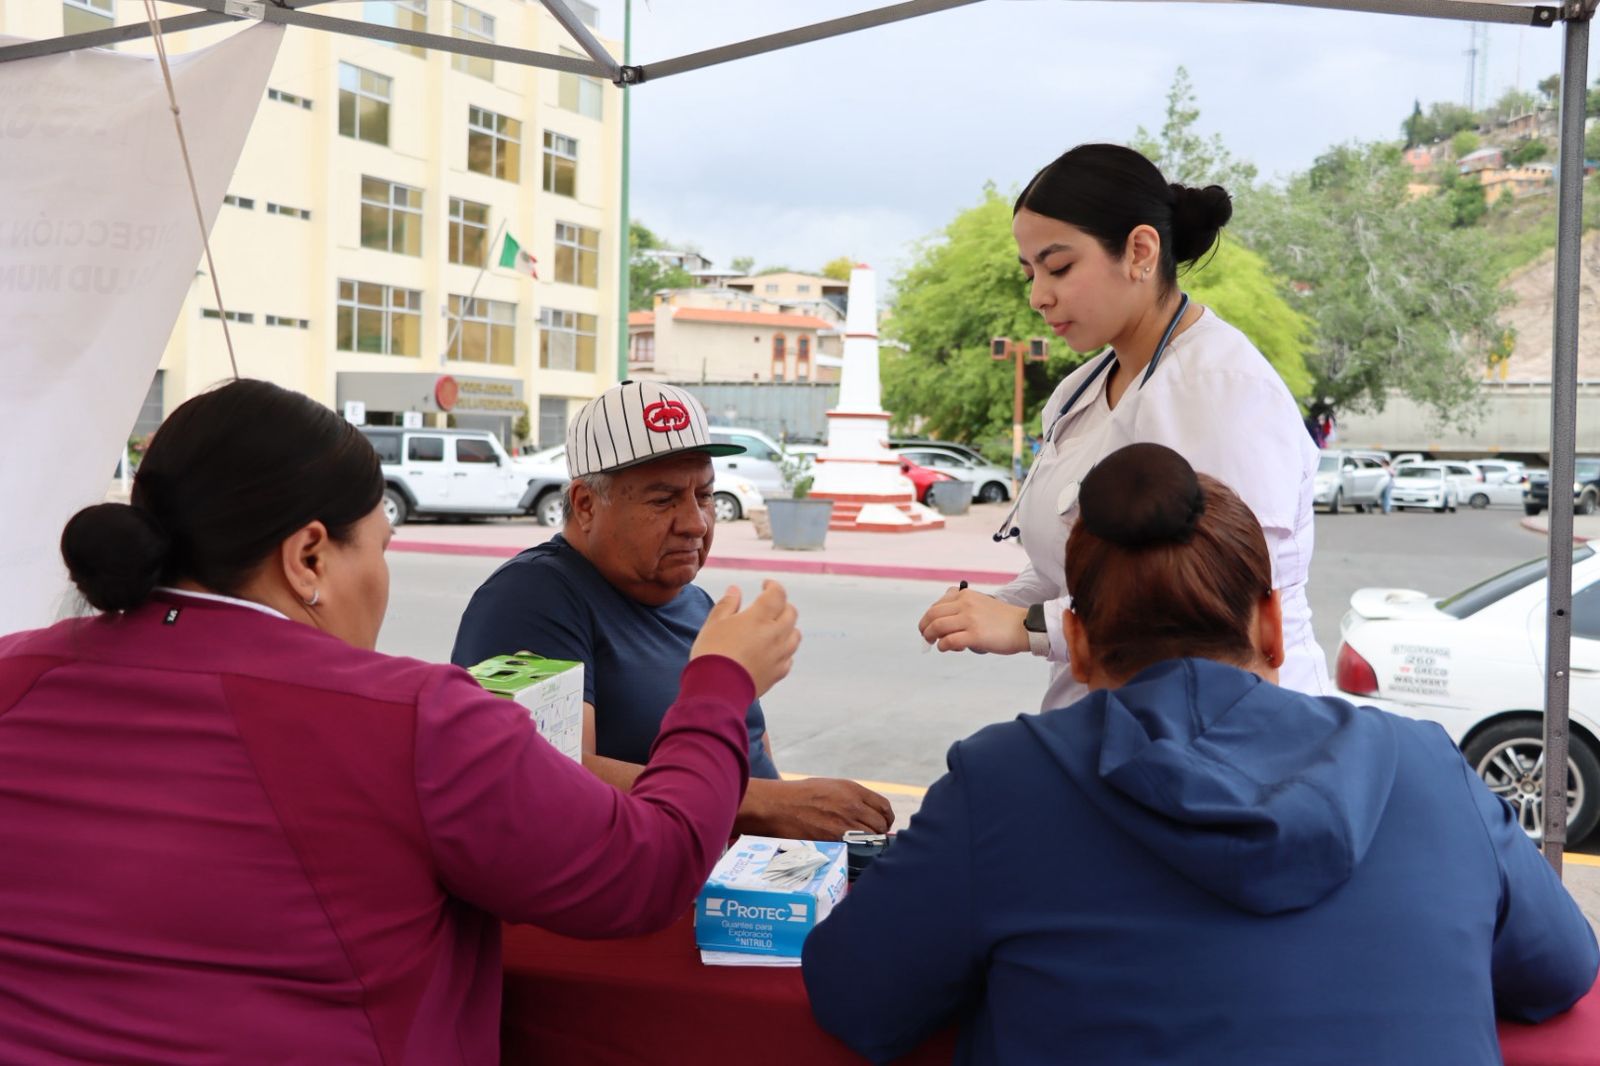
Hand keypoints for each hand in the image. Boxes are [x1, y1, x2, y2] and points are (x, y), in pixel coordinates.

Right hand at [690, 580, 800, 696]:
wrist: (716, 689)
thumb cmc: (712, 652)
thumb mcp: (714, 623)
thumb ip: (727, 604)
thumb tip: (735, 590)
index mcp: (759, 617)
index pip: (777, 594)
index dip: (773, 586)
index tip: (766, 585)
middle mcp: (775, 634)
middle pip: (791, 613)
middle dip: (782, 605)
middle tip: (769, 606)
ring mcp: (779, 655)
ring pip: (795, 635)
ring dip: (787, 628)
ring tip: (774, 628)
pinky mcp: (778, 673)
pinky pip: (789, 658)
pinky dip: (784, 650)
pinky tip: (773, 651)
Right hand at [741, 777, 894, 839]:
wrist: (778, 806)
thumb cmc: (800, 795)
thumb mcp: (830, 787)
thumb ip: (851, 797)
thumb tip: (866, 811)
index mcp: (853, 790)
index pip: (884, 806)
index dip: (886, 818)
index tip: (882, 824)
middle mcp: (852, 806)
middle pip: (880, 825)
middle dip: (879, 833)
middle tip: (872, 839)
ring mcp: (845, 825)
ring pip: (872, 840)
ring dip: (870, 845)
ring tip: (862, 847)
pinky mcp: (835, 841)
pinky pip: (857, 850)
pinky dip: (858, 853)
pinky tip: (852, 853)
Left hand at [918, 586, 1029, 654]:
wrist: (1024, 626)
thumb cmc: (1002, 619)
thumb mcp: (980, 603)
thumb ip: (961, 607)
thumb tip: (939, 624)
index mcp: (966, 595)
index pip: (937, 605)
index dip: (928, 617)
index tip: (928, 626)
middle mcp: (966, 604)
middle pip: (933, 615)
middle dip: (925, 627)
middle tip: (926, 637)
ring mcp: (970, 619)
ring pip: (938, 627)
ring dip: (930, 636)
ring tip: (934, 643)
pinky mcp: (975, 635)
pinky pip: (949, 641)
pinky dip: (943, 646)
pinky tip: (947, 648)